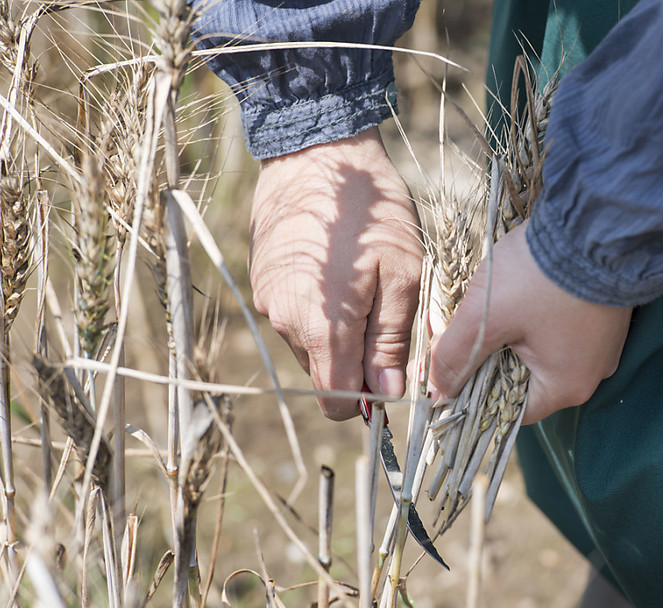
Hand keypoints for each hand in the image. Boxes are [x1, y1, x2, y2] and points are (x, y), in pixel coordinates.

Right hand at [249, 128, 422, 419]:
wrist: (317, 152)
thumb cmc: (369, 210)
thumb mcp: (401, 274)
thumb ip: (390, 341)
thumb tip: (389, 394)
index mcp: (324, 327)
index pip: (337, 400)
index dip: (366, 400)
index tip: (390, 375)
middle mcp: (286, 322)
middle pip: (325, 373)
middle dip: (356, 357)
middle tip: (383, 309)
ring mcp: (267, 301)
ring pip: (309, 344)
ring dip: (336, 330)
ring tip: (359, 281)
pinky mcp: (261, 282)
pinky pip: (293, 315)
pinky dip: (317, 307)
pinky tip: (335, 268)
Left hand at [429, 223, 631, 423]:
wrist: (596, 221)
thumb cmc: (540, 276)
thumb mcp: (485, 316)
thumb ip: (455, 355)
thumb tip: (437, 391)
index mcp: (564, 386)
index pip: (505, 409)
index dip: (469, 392)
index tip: (443, 368)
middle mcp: (589, 372)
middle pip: (518, 378)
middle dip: (482, 356)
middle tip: (451, 330)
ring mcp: (599, 342)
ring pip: (534, 349)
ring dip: (503, 332)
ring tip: (476, 306)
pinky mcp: (600, 313)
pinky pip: (553, 327)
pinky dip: (526, 316)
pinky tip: (507, 292)